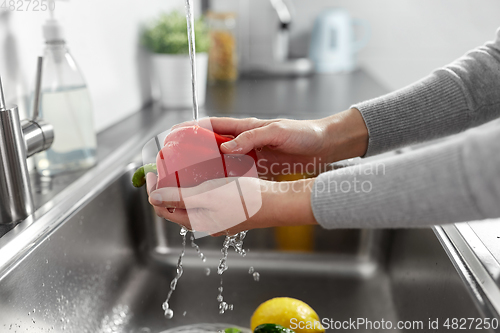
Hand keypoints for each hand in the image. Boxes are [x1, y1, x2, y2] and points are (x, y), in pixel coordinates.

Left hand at [147, 175, 316, 235]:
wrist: (275, 204)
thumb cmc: (243, 200)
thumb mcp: (206, 196)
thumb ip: (178, 197)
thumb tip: (153, 198)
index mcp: (196, 221)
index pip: (163, 208)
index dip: (152, 191)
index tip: (151, 173)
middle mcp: (205, 221)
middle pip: (176, 206)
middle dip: (166, 188)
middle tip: (164, 169)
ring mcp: (218, 216)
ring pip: (192, 202)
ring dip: (182, 187)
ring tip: (181, 169)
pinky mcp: (229, 209)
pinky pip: (207, 199)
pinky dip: (199, 187)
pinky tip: (206, 174)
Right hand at [173, 108, 367, 178]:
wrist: (324, 146)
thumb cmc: (304, 134)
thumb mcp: (277, 131)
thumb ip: (252, 138)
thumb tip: (225, 147)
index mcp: (245, 126)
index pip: (211, 124)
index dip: (191, 128)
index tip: (173, 135)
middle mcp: (244, 140)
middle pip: (211, 144)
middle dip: (193, 151)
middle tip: (176, 163)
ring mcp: (250, 154)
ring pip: (221, 160)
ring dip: (206, 167)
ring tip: (189, 179)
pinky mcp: (258, 167)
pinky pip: (236, 173)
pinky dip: (224, 178)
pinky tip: (215, 188)